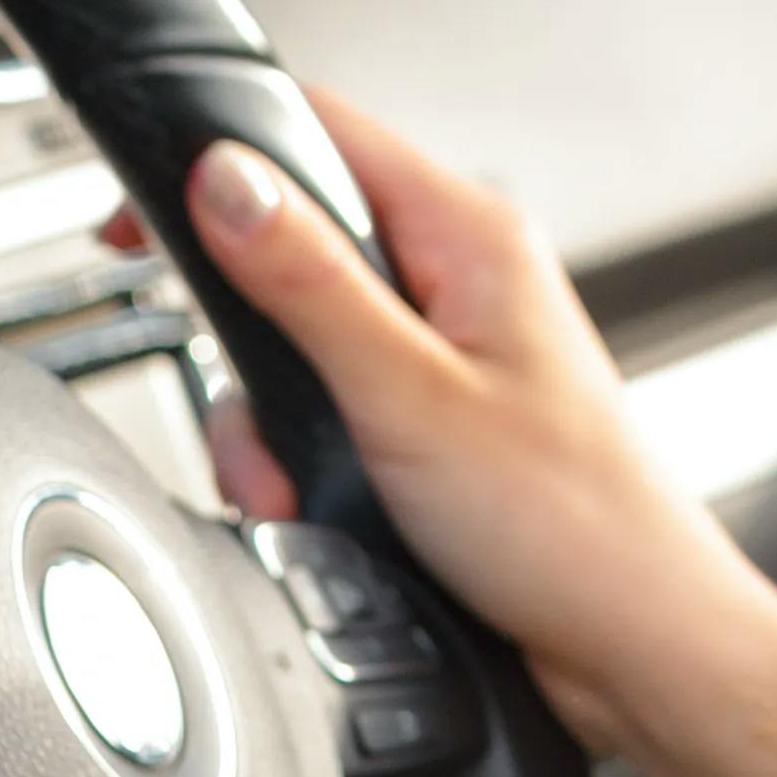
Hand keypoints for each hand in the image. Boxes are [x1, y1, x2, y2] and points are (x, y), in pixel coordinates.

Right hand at [159, 99, 767, 757]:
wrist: (632, 646)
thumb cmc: (575, 526)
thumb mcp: (411, 397)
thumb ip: (309, 282)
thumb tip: (226, 181)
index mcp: (471, 234)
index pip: (321, 131)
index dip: (222, 152)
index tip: (143, 210)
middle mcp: (460, 278)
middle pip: (295, 248)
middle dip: (247, 342)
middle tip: (249, 409)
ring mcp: (445, 351)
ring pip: (299, 346)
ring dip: (275, 425)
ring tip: (297, 488)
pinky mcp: (432, 420)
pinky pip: (329, 409)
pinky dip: (305, 462)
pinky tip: (318, 512)